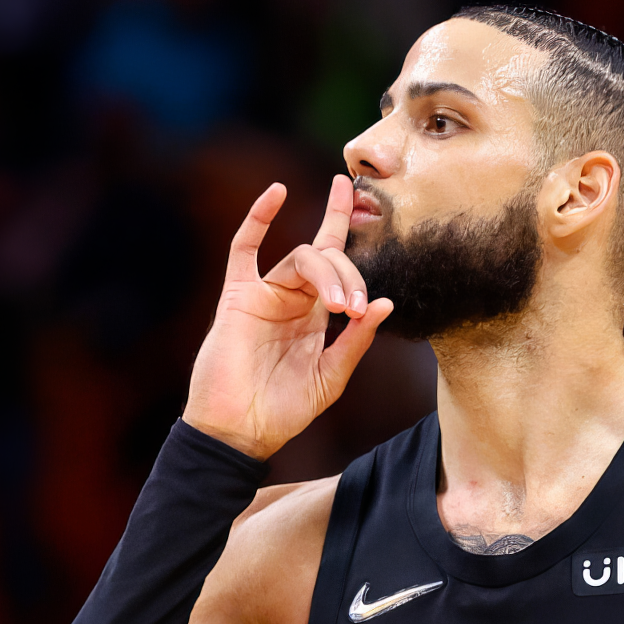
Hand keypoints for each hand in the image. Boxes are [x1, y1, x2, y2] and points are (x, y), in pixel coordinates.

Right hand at [182, 175, 393, 459]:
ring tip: (341, 305)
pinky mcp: (238, 297)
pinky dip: (258, 218)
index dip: (353, 241)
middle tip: (355, 309)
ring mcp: (264, 294)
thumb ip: (357, 340)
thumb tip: (386, 302)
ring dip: (328, 273)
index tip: (364, 257)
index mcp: (314, 316)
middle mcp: (291, 299)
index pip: (338, 265)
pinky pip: (243, 249)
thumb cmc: (283, 411)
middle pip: (327, 259)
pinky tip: (277, 192)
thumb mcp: (332, 376)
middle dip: (349, 276)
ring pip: (301, 257)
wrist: (240, 431)